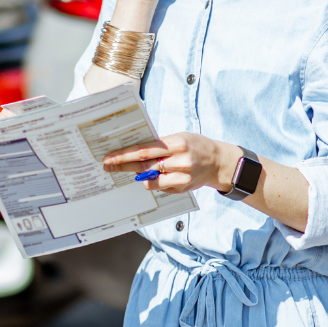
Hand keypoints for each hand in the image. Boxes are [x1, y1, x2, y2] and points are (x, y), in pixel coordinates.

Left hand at [102, 131, 237, 195]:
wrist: (219, 162)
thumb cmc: (195, 146)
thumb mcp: (179, 137)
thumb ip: (159, 144)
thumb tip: (134, 151)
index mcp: (178, 144)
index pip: (145, 150)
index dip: (125, 154)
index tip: (110, 157)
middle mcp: (180, 161)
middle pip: (144, 165)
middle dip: (123, 166)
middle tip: (108, 166)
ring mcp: (182, 177)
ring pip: (150, 180)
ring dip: (137, 175)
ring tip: (131, 170)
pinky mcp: (182, 188)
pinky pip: (159, 187)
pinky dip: (151, 181)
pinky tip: (149, 176)